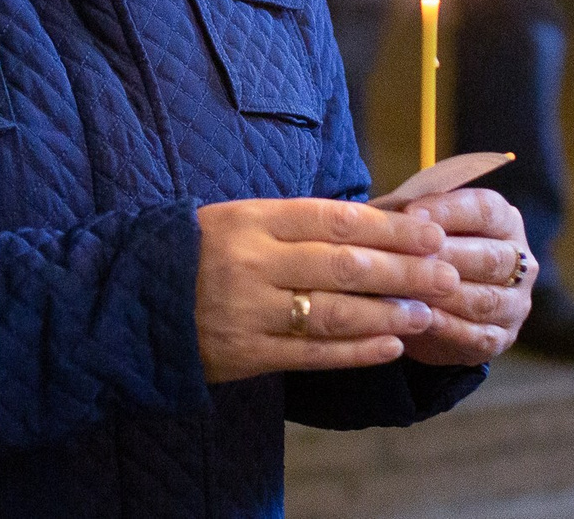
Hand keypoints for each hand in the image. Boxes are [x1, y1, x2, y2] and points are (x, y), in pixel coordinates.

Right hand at [193, 198, 460, 383]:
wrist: (127, 301)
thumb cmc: (193, 252)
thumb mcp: (235, 219)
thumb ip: (292, 223)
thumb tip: (367, 225)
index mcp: (251, 221)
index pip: (334, 220)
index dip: (388, 229)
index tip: (430, 234)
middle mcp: (252, 264)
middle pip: (344, 267)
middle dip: (403, 272)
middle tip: (447, 273)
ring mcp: (249, 312)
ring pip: (334, 314)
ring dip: (388, 315)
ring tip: (427, 312)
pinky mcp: (246, 354)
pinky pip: (312, 355)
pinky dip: (356, 352)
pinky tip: (391, 346)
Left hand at [388, 189, 532, 365]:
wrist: (431, 307)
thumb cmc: (425, 252)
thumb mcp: (419, 227)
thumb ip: (409, 215)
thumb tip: (389, 215)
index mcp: (504, 222)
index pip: (486, 210)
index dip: (449, 210)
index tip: (411, 213)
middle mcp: (520, 262)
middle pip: (490, 257)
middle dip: (448, 256)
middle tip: (411, 256)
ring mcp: (515, 303)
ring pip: (485, 299)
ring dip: (446, 295)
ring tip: (411, 289)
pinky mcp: (501, 338)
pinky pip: (479, 335)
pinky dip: (450, 327)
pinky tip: (423, 318)